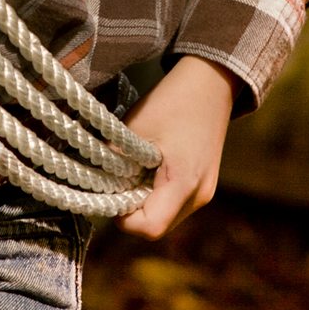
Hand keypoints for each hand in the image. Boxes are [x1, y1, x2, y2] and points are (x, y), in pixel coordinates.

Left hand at [117, 55, 240, 239]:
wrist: (210, 80)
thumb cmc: (173, 101)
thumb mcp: (136, 129)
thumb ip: (115, 160)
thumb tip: (98, 183)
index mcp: (185, 184)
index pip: (150, 228)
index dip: (124, 219)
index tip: (110, 193)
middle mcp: (199, 196)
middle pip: (158, 225)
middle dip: (132, 210)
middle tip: (118, 179)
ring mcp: (204, 191)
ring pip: (166, 215)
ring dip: (145, 200)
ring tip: (135, 169)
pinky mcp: (204, 183)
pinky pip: (175, 201)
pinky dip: (158, 192)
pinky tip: (150, 166)